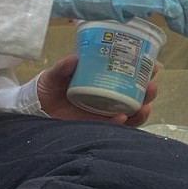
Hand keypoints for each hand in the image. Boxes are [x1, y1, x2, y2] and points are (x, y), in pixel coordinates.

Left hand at [36, 55, 157, 126]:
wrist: (34, 109)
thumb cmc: (48, 87)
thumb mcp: (55, 74)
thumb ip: (63, 68)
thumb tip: (75, 59)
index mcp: (102, 80)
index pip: (129, 75)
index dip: (143, 71)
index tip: (153, 64)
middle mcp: (108, 97)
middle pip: (135, 95)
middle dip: (148, 91)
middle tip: (151, 85)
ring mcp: (104, 113)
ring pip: (131, 113)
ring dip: (141, 109)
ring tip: (145, 106)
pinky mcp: (97, 128)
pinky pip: (115, 128)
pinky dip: (121, 123)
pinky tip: (122, 118)